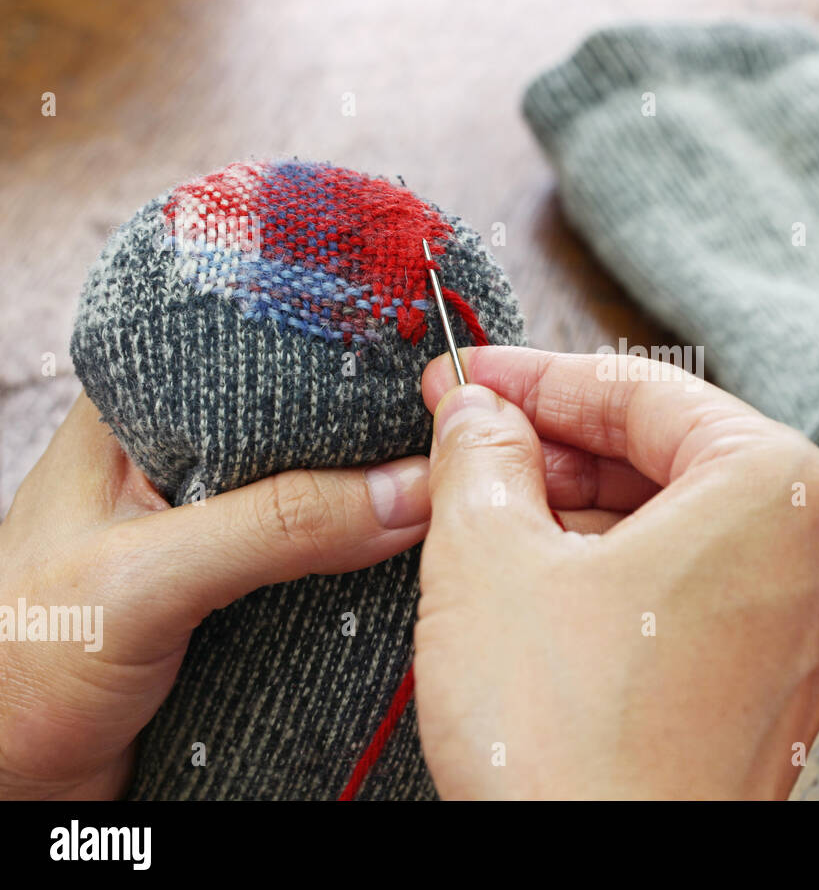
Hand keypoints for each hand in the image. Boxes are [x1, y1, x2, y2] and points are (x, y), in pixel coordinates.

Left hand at [0, 393, 431, 798]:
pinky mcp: (235, 594)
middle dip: (371, 441)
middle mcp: (176, 466)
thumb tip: (405, 490)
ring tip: (445, 495)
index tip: (422, 376)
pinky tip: (402, 562)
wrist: (6, 783)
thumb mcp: (146, 579)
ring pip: (316, 498)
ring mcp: (209, 531)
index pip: (256, 358)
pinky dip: (359, 566)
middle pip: (302, 430)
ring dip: (371, 509)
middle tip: (452, 440)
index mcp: (134, 419)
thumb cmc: (18, 668)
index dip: (339, 361)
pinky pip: (317, 563)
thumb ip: (275, 527)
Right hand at [415, 347, 818, 798]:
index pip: (646, 394)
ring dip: (585, 509)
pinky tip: (545, 578)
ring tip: (490, 510)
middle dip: (561, 446)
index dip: (538, 379)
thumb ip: (484, 457)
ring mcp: (812, 629)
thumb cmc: (565, 738)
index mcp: (782, 489)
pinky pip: (700, 593)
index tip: (466, 379)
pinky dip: (624, 572)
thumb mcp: (490, 559)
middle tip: (470, 438)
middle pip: (674, 457)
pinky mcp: (783, 690)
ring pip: (684, 526)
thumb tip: (476, 412)